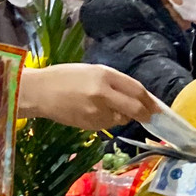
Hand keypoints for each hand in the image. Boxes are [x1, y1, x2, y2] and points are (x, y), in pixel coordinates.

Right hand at [18, 64, 159, 131]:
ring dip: (122, 116)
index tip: (157, 106)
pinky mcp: (89, 125)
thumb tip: (135, 96)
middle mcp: (103, 94)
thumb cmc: (63, 77)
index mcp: (104, 75)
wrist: (38, 92)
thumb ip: (114, 82)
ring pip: (121, 119)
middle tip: (150, 117)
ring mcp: (96, 111)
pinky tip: (92, 111)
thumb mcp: (91, 71)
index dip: (149, 100)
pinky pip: (107, 124)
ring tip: (106, 107)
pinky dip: (107, 120)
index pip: (136, 90)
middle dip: (146, 114)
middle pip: (135, 108)